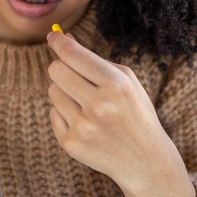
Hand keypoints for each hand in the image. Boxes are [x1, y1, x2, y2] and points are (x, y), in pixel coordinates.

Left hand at [46, 31, 194, 196]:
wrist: (144, 160)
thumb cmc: (134, 112)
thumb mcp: (125, 80)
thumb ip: (93, 58)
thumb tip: (62, 37)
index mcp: (116, 85)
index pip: (72, 55)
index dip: (58, 41)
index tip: (53, 36)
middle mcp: (98, 106)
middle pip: (56, 70)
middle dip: (62, 67)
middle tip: (73, 73)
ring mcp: (83, 127)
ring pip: (52, 91)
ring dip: (65, 91)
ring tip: (85, 103)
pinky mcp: (71, 144)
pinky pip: (53, 113)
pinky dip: (64, 113)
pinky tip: (85, 122)